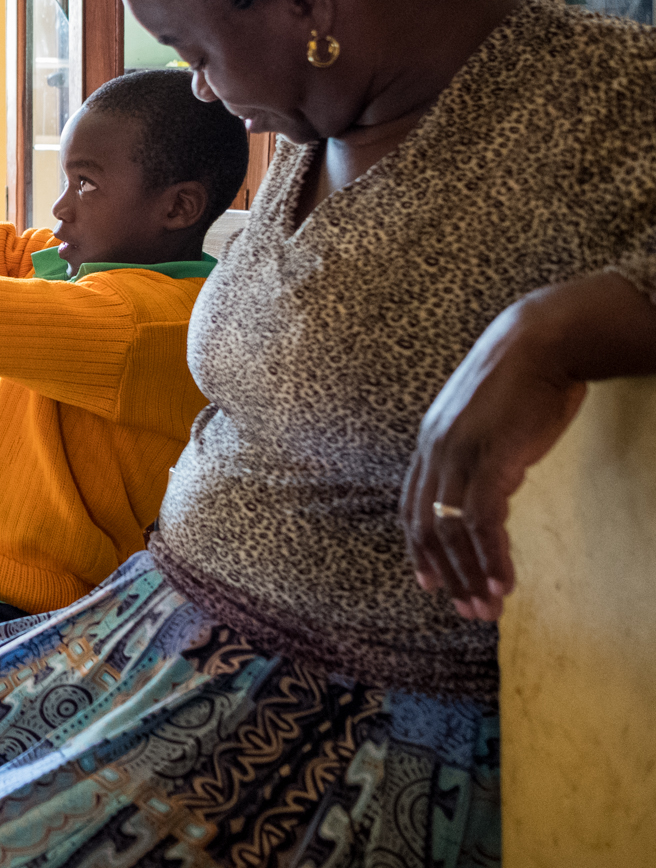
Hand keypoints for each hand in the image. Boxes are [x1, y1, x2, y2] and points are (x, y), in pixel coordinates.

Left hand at [400, 293, 587, 622]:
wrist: (542, 342)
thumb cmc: (522, 381)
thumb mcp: (486, 419)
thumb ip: (477, 451)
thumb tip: (487, 483)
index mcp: (429, 442)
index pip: (411, 507)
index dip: (419, 551)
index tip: (431, 585)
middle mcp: (434, 450)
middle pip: (425, 527)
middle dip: (446, 574)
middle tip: (467, 610)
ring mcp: (458, 454)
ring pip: (451, 531)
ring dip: (470, 575)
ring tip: (489, 608)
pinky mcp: (490, 458)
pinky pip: (482, 521)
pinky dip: (491, 557)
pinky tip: (505, 583)